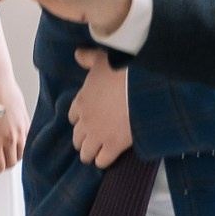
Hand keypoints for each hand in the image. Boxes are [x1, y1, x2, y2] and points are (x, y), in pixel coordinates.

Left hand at [67, 49, 133, 168]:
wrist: (142, 86)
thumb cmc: (122, 71)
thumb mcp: (102, 59)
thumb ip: (88, 58)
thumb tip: (77, 54)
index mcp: (81, 101)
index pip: (73, 116)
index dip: (80, 118)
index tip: (86, 119)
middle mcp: (85, 120)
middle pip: (77, 137)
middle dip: (83, 138)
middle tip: (91, 139)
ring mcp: (98, 135)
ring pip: (85, 152)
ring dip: (89, 153)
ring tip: (95, 154)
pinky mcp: (114, 145)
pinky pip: (102, 160)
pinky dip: (103, 161)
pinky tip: (107, 159)